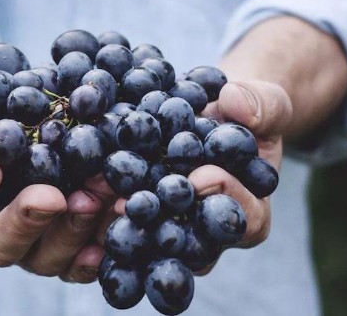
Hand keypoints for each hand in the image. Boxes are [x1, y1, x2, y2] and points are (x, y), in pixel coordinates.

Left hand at [112, 80, 291, 273]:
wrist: (212, 115)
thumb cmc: (243, 115)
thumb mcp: (265, 103)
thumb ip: (261, 105)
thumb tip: (236, 104)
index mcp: (250, 211)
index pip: (245, 218)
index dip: (227, 198)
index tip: (202, 176)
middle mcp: (209, 231)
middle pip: (192, 242)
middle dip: (164, 222)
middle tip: (135, 204)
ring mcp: (174, 226)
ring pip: (153, 239)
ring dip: (127, 224)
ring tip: (101, 202)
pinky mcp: (144, 215)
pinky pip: (127, 221)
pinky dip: (104, 211)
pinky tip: (81, 197)